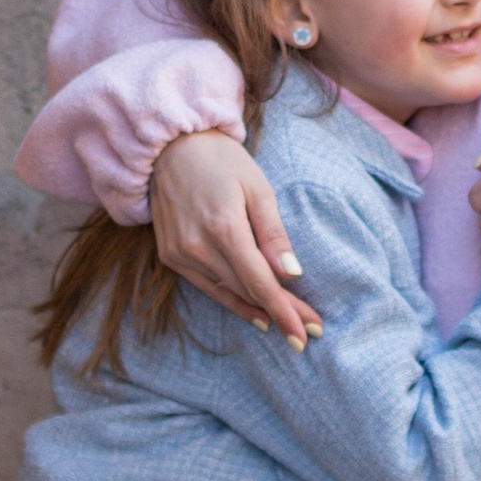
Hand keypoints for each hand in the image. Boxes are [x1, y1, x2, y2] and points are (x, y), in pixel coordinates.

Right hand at [149, 131, 320, 346]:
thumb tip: (292, 274)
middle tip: (311, 330)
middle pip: (247, 292)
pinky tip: (255, 313)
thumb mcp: (258, 187)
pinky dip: (232, 300)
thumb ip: (274, 233)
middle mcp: (198, 246)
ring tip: (288, 326)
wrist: (169, 147)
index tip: (308, 333)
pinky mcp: (170, 256)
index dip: (286, 311)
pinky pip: (207, 286)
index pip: (260, 282)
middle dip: (281, 313)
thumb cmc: (221, 161)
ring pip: (227, 293)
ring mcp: (180, 254)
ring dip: (259, 311)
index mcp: (224, 227)